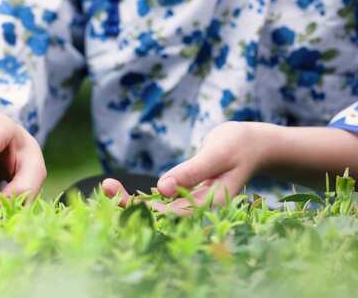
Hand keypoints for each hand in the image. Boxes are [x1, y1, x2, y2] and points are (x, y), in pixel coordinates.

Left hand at [103, 122, 273, 214]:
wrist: (255, 145)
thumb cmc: (238, 145)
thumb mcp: (216, 154)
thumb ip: (191, 172)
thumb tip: (163, 189)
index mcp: (209, 205)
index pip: (169, 215)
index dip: (141, 208)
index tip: (118, 193)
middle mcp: (199, 210)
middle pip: (160, 216)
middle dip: (130, 206)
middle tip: (106, 186)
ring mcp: (192, 205)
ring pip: (157, 211)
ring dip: (132, 202)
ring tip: (108, 186)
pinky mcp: (186, 196)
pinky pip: (160, 202)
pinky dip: (140, 197)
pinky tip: (120, 189)